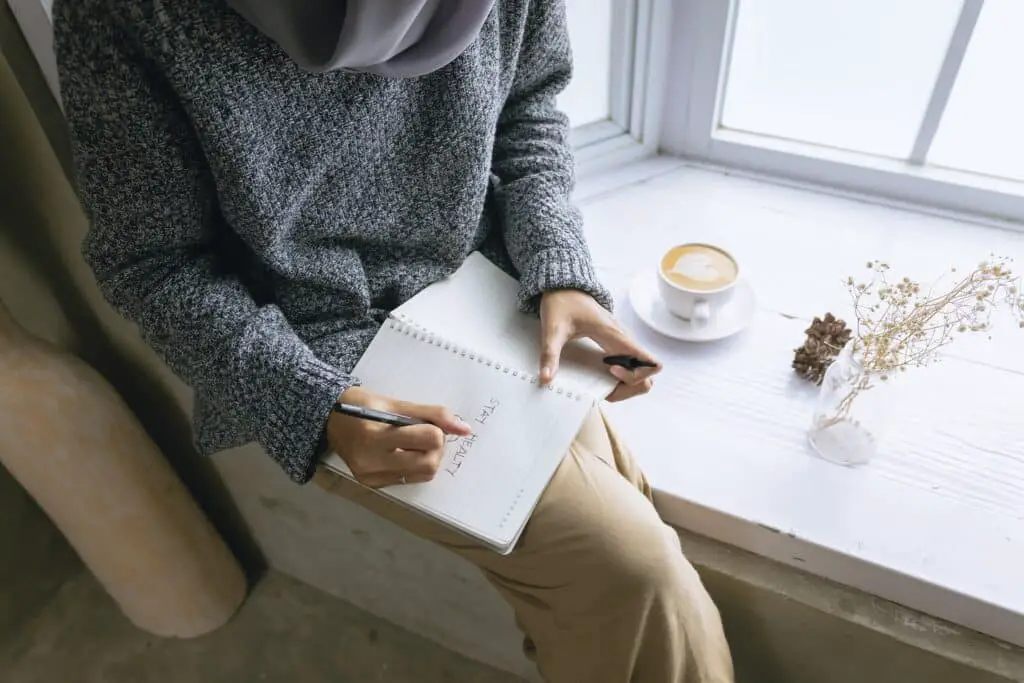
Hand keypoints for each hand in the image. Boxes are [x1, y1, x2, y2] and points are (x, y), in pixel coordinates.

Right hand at [326, 386, 471, 487]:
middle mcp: (372, 462)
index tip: (425, 422)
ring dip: (428, 458)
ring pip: (423, 474)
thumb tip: (465, 429)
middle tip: (425, 434)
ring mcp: (371, 477)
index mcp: (375, 436)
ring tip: (414, 443)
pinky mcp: (372, 485)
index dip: (435, 429)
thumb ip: (432, 414)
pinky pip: (409, 479)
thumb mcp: (394, 402)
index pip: (429, 438)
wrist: (327, 419)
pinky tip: (402, 453)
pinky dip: (414, 465)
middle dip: (436, 447)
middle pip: (430, 463)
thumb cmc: (360, 405)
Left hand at [539, 289, 661, 401]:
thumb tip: (546, 378)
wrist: (563, 287)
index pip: (650, 363)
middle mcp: (624, 340)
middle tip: (606, 386)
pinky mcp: (616, 344)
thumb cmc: (562, 303)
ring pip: (641, 372)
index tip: (610, 371)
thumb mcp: (553, 329)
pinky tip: (600, 375)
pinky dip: (620, 377)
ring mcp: (622, 342)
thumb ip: (550, 354)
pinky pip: (630, 365)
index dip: (634, 376)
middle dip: (630, 387)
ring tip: (602, 383)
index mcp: (616, 336)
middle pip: (648, 375)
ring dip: (626, 384)